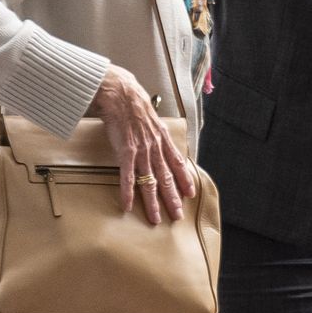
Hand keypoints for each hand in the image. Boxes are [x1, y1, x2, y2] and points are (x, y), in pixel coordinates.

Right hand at [89, 65, 195, 224]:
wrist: (121, 94)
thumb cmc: (134, 105)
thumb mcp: (152, 119)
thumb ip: (156, 134)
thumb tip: (159, 141)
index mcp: (162, 139)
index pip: (177, 164)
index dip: (184, 180)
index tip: (190, 194)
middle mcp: (155, 147)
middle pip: (166, 178)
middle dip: (173, 198)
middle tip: (177, 216)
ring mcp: (141, 151)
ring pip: (149, 182)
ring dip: (153, 202)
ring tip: (156, 218)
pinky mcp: (125, 151)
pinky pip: (127, 177)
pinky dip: (128, 192)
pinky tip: (128, 206)